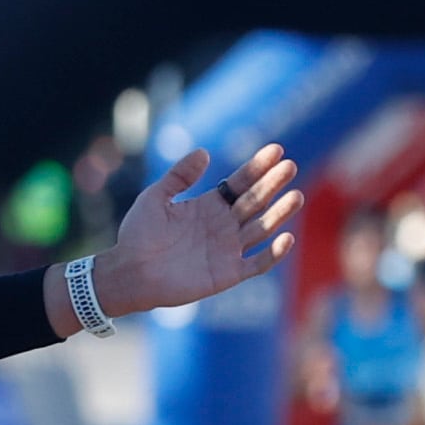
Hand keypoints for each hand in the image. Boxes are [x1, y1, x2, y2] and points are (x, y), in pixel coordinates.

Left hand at [94, 145, 304, 317]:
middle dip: (273, 184)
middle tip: (291, 167)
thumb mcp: (154, 198)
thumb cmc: (137, 235)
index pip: (240, 183)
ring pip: (262, 228)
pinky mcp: (228, 274)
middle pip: (255, 202)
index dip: (258, 167)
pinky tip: (286, 238)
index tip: (277, 150)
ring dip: (279, 213)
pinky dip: (273, 254)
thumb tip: (204, 152)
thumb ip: (178, 176)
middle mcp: (223, 226)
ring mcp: (227, 250)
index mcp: (208, 206)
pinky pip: (257, 264)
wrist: (129, 274)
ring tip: (295, 196)